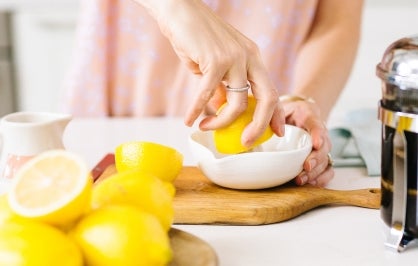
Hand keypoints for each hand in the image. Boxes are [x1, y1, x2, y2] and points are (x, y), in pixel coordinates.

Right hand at [139, 0, 284, 146]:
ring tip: (205, 127)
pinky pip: (207, 95)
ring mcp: (234, 58)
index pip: (271, 90)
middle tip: (248, 142)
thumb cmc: (196, 38)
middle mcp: (249, 57)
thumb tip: (220, 110)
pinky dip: (197, 111)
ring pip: (237, 103)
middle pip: (268, 98)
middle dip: (261, 126)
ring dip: (221, 122)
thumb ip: (222, 87)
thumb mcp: (215, 65)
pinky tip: (189, 120)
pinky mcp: (215, 60)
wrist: (179, 11)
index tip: (276, 132)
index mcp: (253, 58)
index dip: (276, 115)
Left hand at [282, 100, 333, 186]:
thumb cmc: (288, 112)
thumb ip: (275, 117)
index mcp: (310, 117)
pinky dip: (322, 178)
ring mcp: (322, 147)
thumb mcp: (281, 108)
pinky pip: (327, 170)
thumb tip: (261, 130)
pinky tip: (312, 183)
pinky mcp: (321, 158)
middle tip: (306, 166)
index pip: (316, 125)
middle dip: (315, 159)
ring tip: (302, 178)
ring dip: (315, 172)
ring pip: (325, 160)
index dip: (318, 135)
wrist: (297, 114)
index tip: (316, 144)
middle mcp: (320, 133)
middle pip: (323, 147)